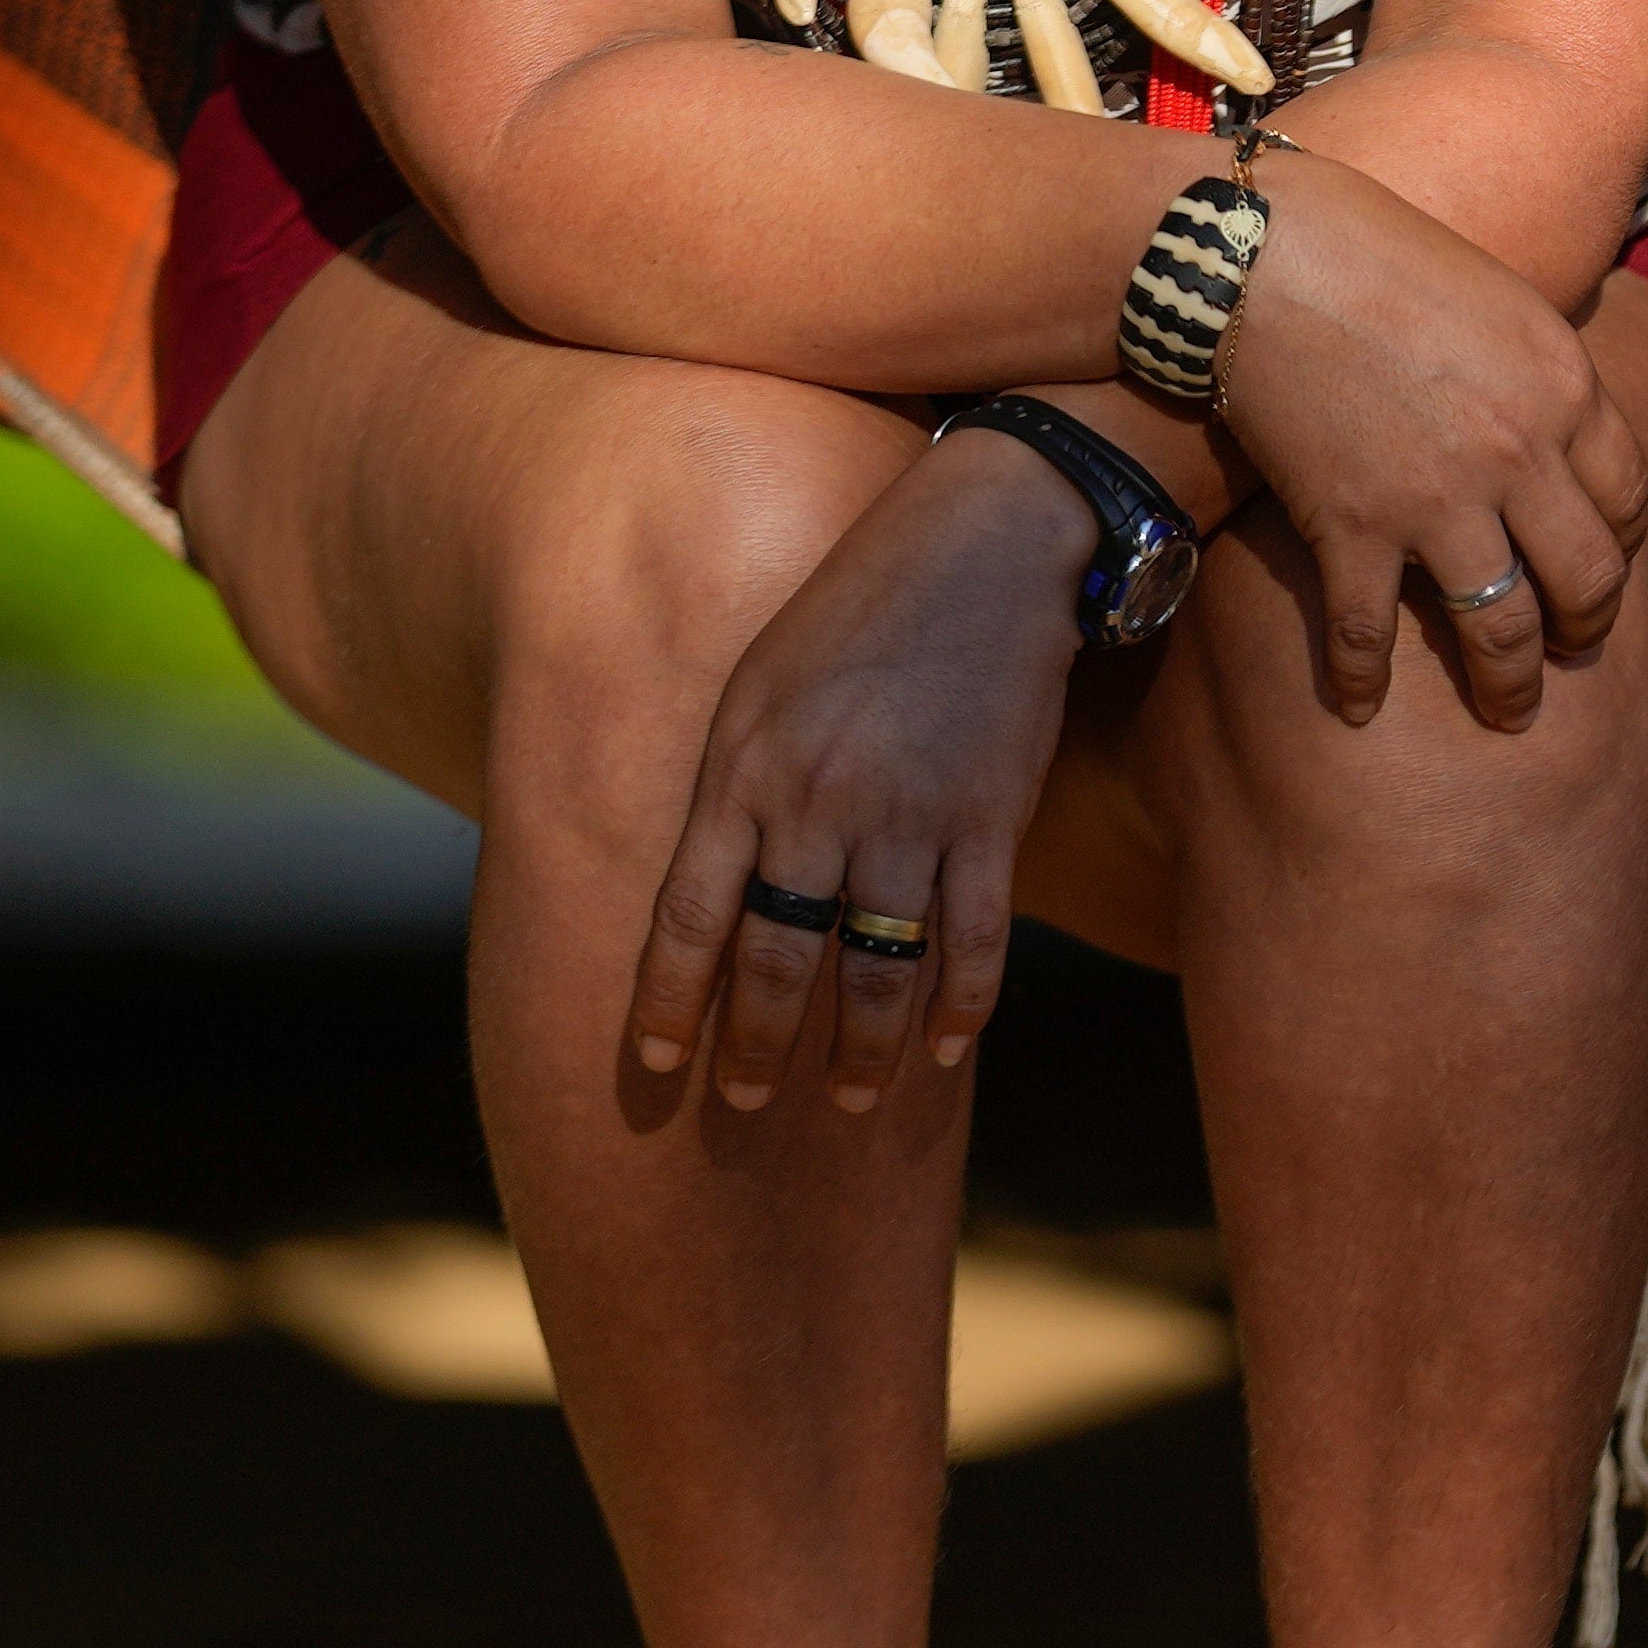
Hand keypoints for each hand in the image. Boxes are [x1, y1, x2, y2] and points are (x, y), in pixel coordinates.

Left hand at [627, 421, 1092, 1115]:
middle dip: (759, 1045)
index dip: (671, 1003)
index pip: (690, 917)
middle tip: (745, 1104)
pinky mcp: (988, 817)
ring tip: (845, 1098)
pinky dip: (962, 1005)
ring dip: (858, 1048)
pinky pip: (973, 938)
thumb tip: (718, 886)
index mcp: (747, 768)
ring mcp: (909, 814)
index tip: (658, 1066)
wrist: (985, 543)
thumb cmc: (859, 606)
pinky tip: (947, 1051)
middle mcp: (819, 802)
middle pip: (780, 960)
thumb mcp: (762, 683)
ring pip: (875, 966)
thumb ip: (737, 784)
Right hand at [1203, 151, 1647, 732]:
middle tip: (1571, 653)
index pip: (1629, 499)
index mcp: (1567, 387)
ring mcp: (1441, 498)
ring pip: (1501, 628)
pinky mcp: (1356, 527)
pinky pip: (1371, 634)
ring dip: (1507, 686)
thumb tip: (1560, 433)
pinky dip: (1363, 681)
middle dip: (1585, 630)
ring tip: (1508, 717)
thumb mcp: (1503, 301)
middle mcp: (1521, 453)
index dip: (1620, 548)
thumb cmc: (1381, 256)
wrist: (1267, 256)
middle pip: (1588, 578)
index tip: (1600, 570)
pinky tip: (1360, 708)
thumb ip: (1542, 378)